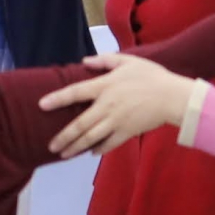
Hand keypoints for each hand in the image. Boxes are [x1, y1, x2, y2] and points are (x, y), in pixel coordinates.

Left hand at [38, 54, 199, 157]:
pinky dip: (97, 150)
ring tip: (64, 154)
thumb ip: (104, 60)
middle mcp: (106, 106)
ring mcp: (116, 122)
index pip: (75, 93)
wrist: (172, 97)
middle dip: (63, 137)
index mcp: (104, 86)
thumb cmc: (151, 76)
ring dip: (75, 147)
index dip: (57, 99)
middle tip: (50, 146)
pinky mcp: (126, 133)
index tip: (42, 105)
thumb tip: (84, 61)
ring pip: (90, 138)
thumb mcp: (128, 61)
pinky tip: (90, 152)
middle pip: (79, 124)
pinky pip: (108, 144)